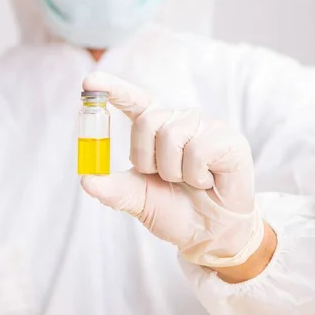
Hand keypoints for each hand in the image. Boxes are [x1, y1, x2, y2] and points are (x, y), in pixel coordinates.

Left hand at [80, 72, 267, 269]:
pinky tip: (208, 180)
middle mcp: (178, 121)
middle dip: (148, 159)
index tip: (89, 82)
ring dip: (174, 171)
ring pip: (172, 137)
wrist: (209, 232)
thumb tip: (86, 180)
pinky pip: (198, 151)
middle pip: (147, 122)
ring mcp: (204, 126)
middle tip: (166, 178)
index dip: (112, 89)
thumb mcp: (137, 200)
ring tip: (190, 181)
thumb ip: (113, 189)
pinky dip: (197, 176)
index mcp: (155, 130)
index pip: (133, 101)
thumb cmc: (174, 210)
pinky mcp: (227, 138)